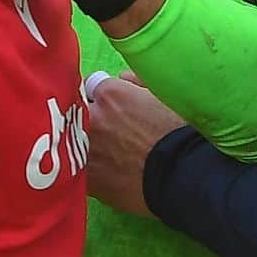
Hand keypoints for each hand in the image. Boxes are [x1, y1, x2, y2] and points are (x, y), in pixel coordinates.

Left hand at [87, 75, 184, 216]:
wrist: (181, 175)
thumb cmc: (178, 132)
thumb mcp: (165, 96)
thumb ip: (139, 82)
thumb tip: (123, 77)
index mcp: (110, 93)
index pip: (93, 85)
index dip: (104, 95)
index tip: (113, 104)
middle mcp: (92, 118)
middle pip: (79, 111)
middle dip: (91, 116)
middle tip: (110, 128)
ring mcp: (85, 150)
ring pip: (75, 139)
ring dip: (86, 141)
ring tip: (108, 153)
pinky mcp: (86, 179)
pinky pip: (78, 166)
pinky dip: (88, 166)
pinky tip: (106, 171)